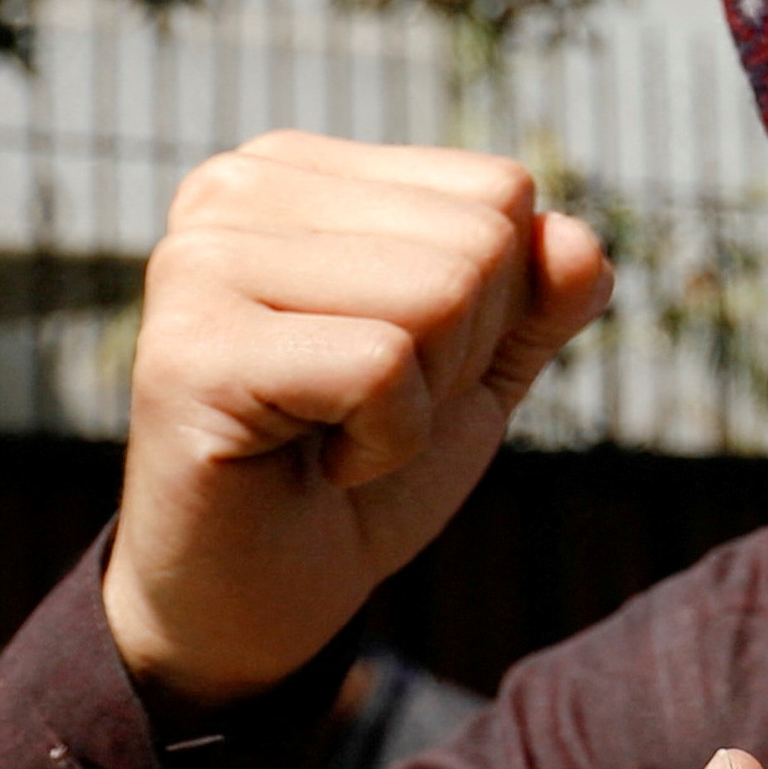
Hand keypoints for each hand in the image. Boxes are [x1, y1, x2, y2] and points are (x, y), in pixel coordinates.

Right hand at [111, 133, 613, 711]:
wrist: (263, 598)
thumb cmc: (361, 468)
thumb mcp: (478, 367)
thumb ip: (541, 294)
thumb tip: (578, 241)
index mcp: (297, 169)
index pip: (498, 191)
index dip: (496, 305)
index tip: (400, 365)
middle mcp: (233, 191)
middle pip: (477, 242)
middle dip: (460, 356)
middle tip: (364, 412)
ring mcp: (198, 264)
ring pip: (439, 294)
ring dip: (422, 401)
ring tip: (335, 432)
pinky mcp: (189, 353)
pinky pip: (383, 368)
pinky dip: (385, 443)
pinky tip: (315, 463)